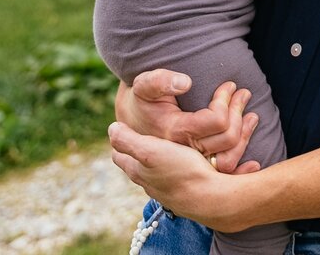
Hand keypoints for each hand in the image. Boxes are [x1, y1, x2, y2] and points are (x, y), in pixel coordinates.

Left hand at [110, 121, 244, 230]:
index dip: (119, 138)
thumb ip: (128, 141)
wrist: (208, 196)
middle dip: (135, 147)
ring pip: (154, 170)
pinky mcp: (182, 190)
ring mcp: (165, 189)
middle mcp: (148, 182)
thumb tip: (112, 128)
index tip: (124, 124)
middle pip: (134, 163)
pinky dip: (173, 164)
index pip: (118, 154)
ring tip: (164, 141)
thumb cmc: (179, 171)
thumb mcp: (150, 151)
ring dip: (156, 157)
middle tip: (142, 129)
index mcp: (137, 170)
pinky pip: (173, 174)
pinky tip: (184, 157)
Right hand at [116, 70, 260, 174]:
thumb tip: (185, 82)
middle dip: (238, 112)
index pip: (214, 120)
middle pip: (226, 139)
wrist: (131, 122)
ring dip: (244, 136)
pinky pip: (222, 176)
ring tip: (251, 115)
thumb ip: (160, 81)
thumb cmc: (141, 99)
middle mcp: (182, 153)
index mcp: (172, 131)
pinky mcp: (195, 172)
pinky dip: (241, 171)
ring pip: (228, 159)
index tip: (229, 85)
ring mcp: (189, 165)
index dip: (225, 100)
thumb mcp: (144, 84)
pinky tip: (254, 163)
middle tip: (243, 93)